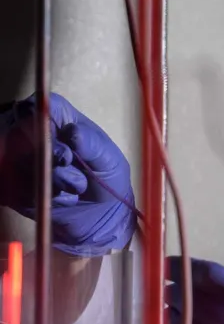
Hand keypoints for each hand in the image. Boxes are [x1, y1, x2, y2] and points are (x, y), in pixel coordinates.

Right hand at [0, 93, 135, 255]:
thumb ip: (92, 144)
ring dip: (51, 177)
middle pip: (21, 130)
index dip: (42, 116)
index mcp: (63, 122)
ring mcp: (22, 161)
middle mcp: (38, 137)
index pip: (42, 106)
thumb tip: (72, 132)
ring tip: (75, 187)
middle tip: (67, 161)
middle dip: (47, 149)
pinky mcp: (13, 186)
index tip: (55, 133)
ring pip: (19, 160)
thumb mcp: (109, 161)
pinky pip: (15, 187)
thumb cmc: (107, 181)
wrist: (100, 218)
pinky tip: (60, 199)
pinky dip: (40, 195)